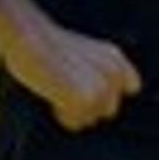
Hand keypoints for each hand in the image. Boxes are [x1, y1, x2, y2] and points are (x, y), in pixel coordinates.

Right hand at [5, 23, 139, 132]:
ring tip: (56, 88)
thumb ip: (96, 72)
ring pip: (90, 119)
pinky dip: (61, 115)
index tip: (90, 91)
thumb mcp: (81, 52)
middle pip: (108, 110)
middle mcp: (114, 74)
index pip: (131, 87)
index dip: (109, 93)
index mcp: (116, 58)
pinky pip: (74, 123)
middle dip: (87, 106)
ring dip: (72, 111)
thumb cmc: (44, 45)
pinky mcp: (86, 100)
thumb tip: (101, 102)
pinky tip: (52, 95)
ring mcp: (102, 88)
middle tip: (63, 87)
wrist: (27, 36)